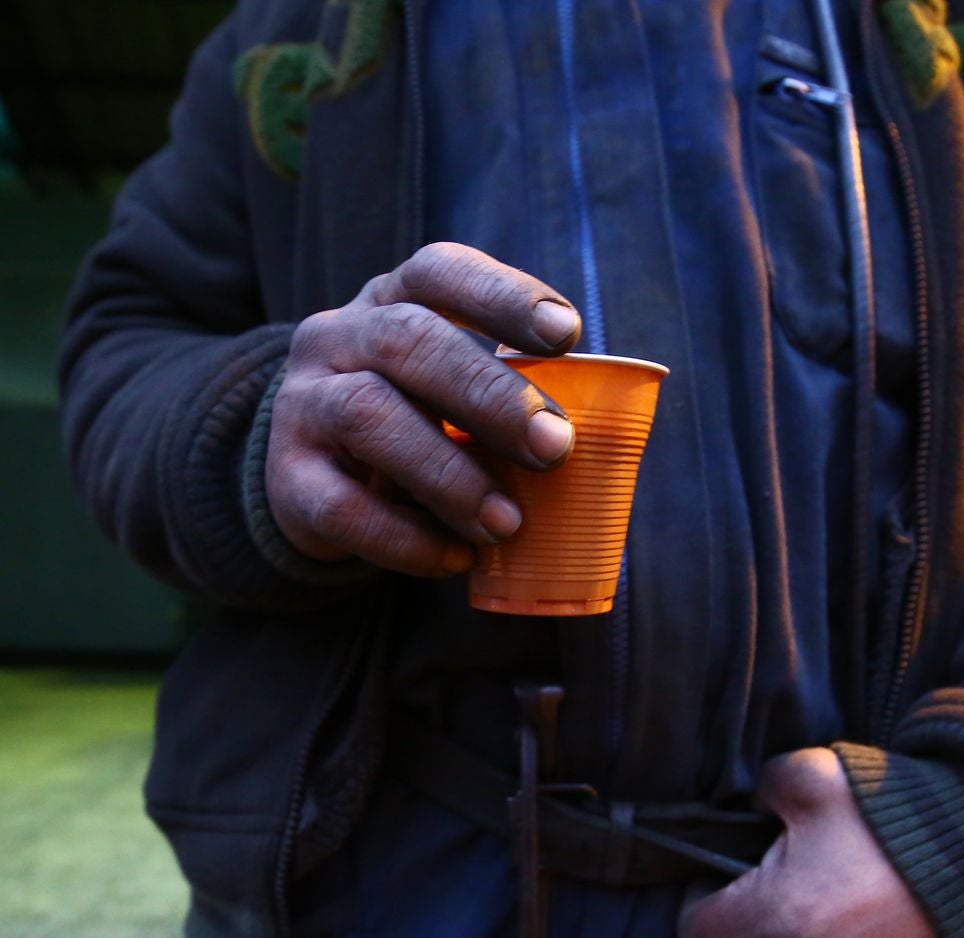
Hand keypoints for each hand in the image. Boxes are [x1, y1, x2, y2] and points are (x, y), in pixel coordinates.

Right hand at [266, 242, 582, 574]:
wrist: (309, 476)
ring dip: (449, 474)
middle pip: (408, 341)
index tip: (567, 334)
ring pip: (367, 416)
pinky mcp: (289, 481)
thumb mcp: (448, 388)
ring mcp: (304, 406)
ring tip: (507, 522)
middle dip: (491, 396)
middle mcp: (338, 339)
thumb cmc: (412, 419)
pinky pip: (343, 507)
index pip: (439, 272)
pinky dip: (407, 539)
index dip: (503, 296)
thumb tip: (591, 438)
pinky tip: (457, 557)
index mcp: (391, 302)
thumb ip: (504, 394)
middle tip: (555, 448)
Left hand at [678, 748, 963, 937]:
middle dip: (739, 936)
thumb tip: (747, 810)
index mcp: (773, 919)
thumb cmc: (895, 816)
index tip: (725, 885)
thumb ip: (762, 788)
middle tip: (772, 900)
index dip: (705, 903)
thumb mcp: (815, 775)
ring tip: (803, 934)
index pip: (695, 935)